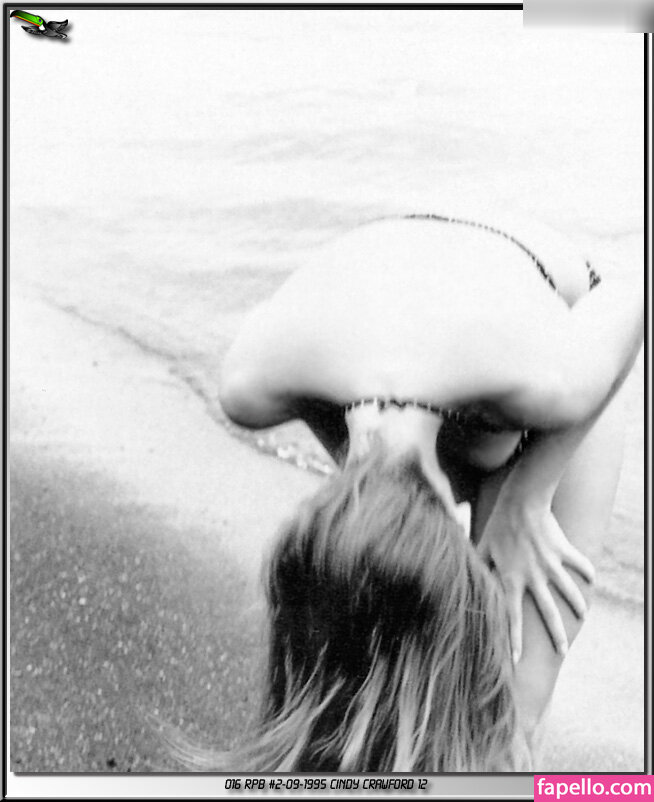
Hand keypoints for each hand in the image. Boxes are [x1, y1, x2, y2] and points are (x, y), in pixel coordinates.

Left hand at [477, 501, 594, 662]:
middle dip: (557, 635)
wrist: (521, 501)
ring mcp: (551, 564)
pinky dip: (586, 571)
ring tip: (582, 616)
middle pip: (548, 613)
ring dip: (577, 605)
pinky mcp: (563, 550)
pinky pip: (579, 564)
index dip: (514, 639)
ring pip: (569, 591)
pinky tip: (591, 579)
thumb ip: (476, 567)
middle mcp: (533, 576)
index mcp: (511, 579)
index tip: (517, 660)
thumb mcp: (482, 547)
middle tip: (563, 652)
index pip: (513, 616)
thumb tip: (463, 580)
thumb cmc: (497, 524)